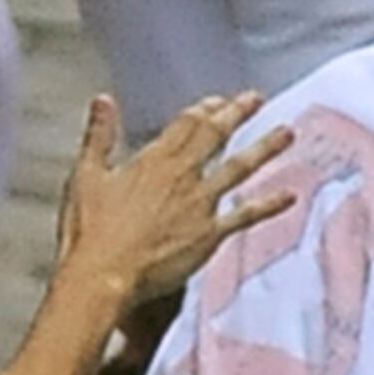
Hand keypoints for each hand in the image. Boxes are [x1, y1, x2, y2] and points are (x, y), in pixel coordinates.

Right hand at [52, 89, 281, 299]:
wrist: (102, 275)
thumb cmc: (88, 232)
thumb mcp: (85, 177)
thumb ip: (98, 136)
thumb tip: (103, 100)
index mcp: (154, 159)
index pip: (187, 124)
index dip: (204, 109)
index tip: (216, 101)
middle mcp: (184, 175)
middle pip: (216, 136)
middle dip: (237, 114)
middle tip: (255, 99)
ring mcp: (201, 204)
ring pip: (240, 167)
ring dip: (265, 148)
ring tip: (287, 133)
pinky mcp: (209, 234)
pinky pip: (245, 215)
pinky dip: (268, 205)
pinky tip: (289, 197)